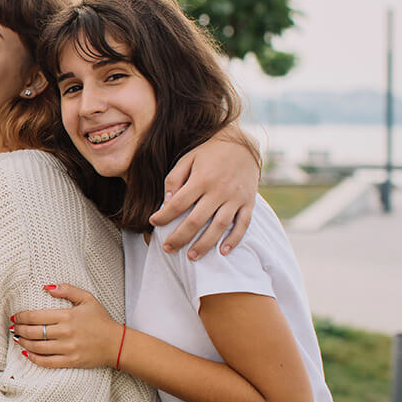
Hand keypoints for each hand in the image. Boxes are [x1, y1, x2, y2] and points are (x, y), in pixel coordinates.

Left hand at [11, 284, 122, 368]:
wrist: (117, 344)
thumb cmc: (101, 320)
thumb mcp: (87, 298)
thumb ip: (67, 289)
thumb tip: (46, 286)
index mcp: (67, 316)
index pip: (36, 316)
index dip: (21, 317)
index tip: (14, 317)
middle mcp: (65, 332)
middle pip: (33, 332)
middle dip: (19, 329)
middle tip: (13, 328)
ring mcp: (68, 348)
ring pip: (37, 347)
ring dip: (24, 343)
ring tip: (17, 338)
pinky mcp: (71, 361)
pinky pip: (47, 362)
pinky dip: (34, 358)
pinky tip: (27, 353)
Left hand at [149, 132, 258, 259]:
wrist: (242, 144)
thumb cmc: (209, 152)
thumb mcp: (188, 159)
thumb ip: (174, 179)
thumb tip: (166, 202)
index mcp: (201, 179)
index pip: (177, 204)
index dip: (163, 216)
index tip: (153, 222)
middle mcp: (219, 190)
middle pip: (196, 220)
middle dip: (179, 237)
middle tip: (167, 249)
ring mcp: (235, 198)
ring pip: (219, 226)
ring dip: (205, 244)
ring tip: (191, 256)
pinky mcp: (248, 202)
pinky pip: (243, 224)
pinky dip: (234, 239)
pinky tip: (223, 251)